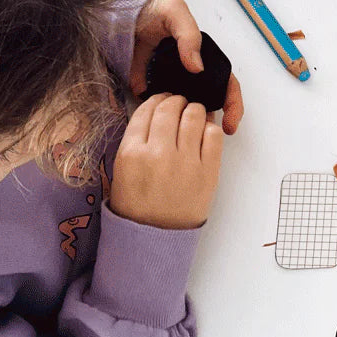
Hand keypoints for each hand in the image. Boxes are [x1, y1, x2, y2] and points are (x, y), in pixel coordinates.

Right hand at [111, 93, 222, 229]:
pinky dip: (210, 127)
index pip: (147, 109)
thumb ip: (137, 140)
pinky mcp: (208, 171)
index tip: (162, 100)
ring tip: (193, 115)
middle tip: (179, 105)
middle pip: (171, 107)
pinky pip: (214, 134)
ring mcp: (185, 162)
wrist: (154, 237)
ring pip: (195, 114)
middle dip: (176, 101)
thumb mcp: (122, 170)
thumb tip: (157, 112)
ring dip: (195, 110)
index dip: (157, 99)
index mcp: (131, 152)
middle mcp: (158, 153)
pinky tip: (205, 131)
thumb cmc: (137, 205)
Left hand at [130, 0, 244, 133]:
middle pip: (211, 100)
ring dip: (190, 123)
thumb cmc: (154, 11)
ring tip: (185, 138)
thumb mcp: (175, 14)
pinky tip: (160, 128)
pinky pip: (159, 106)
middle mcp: (192, 72)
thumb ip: (188, 37)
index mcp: (205, 56)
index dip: (233, 105)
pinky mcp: (150, 85)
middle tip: (207, 139)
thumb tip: (197, 68)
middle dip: (213, 121)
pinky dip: (161, 117)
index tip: (229, 126)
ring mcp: (172, 81)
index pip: (226, 84)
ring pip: (188, 108)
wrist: (123, 12)